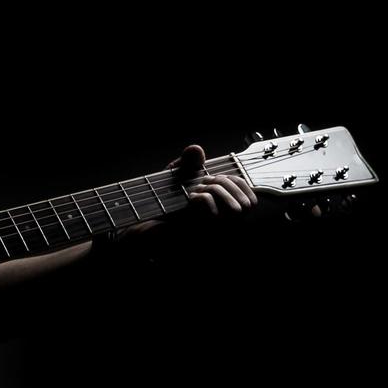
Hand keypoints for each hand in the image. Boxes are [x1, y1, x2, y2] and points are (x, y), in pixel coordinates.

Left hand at [113, 143, 260, 250]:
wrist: (136, 229)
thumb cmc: (159, 205)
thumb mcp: (175, 179)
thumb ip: (187, 164)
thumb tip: (195, 149)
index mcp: (225, 217)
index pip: (251, 200)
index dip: (237, 183)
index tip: (214, 177)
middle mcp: (224, 230)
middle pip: (247, 204)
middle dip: (224, 184)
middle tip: (201, 182)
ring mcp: (214, 237)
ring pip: (236, 210)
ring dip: (214, 190)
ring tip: (193, 191)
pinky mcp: (200, 239)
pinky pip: (214, 214)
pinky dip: (202, 198)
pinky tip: (189, 200)